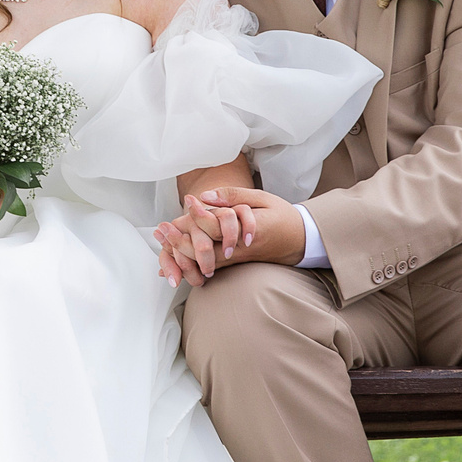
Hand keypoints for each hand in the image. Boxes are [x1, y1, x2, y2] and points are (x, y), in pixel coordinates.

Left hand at [153, 188, 298, 282]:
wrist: (300, 241)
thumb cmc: (282, 217)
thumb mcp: (262, 198)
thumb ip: (233, 196)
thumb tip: (205, 196)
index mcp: (249, 230)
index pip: (219, 225)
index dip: (201, 214)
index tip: (188, 200)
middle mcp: (240, 249)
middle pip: (205, 249)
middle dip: (181, 239)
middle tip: (161, 228)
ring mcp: (237, 259)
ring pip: (204, 261)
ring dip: (182, 251)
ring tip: (163, 239)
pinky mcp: (234, 263)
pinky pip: (210, 265)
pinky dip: (190, 260)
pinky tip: (173, 253)